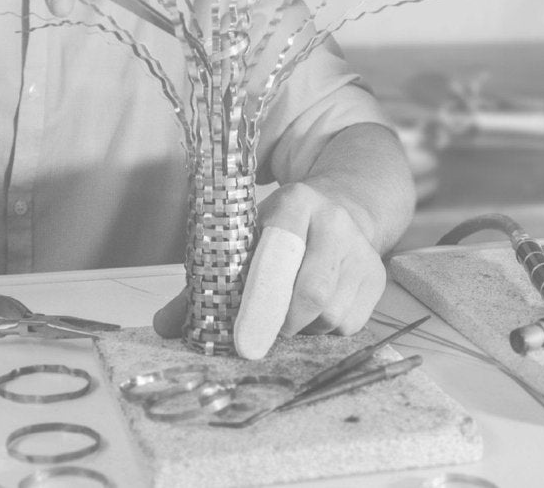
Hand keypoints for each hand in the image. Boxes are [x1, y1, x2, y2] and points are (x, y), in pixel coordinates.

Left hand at [153, 182, 386, 357]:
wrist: (342, 208)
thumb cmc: (281, 230)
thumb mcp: (244, 238)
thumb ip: (205, 281)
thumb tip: (165, 326)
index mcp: (295, 203)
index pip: (277, 254)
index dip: (259, 300)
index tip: (242, 341)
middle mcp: (335, 222)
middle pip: (311, 293)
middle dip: (280, 325)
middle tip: (257, 340)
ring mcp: (362, 251)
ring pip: (330, 315)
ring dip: (302, 329)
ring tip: (286, 316)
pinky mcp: (377, 277)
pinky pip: (349, 325)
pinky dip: (325, 332)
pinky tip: (313, 315)